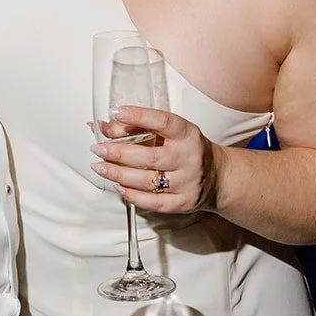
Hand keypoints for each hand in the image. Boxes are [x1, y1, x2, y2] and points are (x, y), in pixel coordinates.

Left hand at [91, 106, 219, 212]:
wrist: (217, 177)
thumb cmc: (187, 150)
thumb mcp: (170, 134)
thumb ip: (137, 129)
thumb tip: (102, 126)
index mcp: (187, 134)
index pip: (163, 122)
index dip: (139, 116)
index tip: (117, 112)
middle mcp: (189, 157)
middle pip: (149, 157)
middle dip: (118, 152)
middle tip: (97, 148)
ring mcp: (187, 182)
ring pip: (147, 180)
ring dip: (118, 174)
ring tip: (100, 167)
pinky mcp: (183, 202)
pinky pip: (153, 202)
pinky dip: (132, 195)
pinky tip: (119, 186)